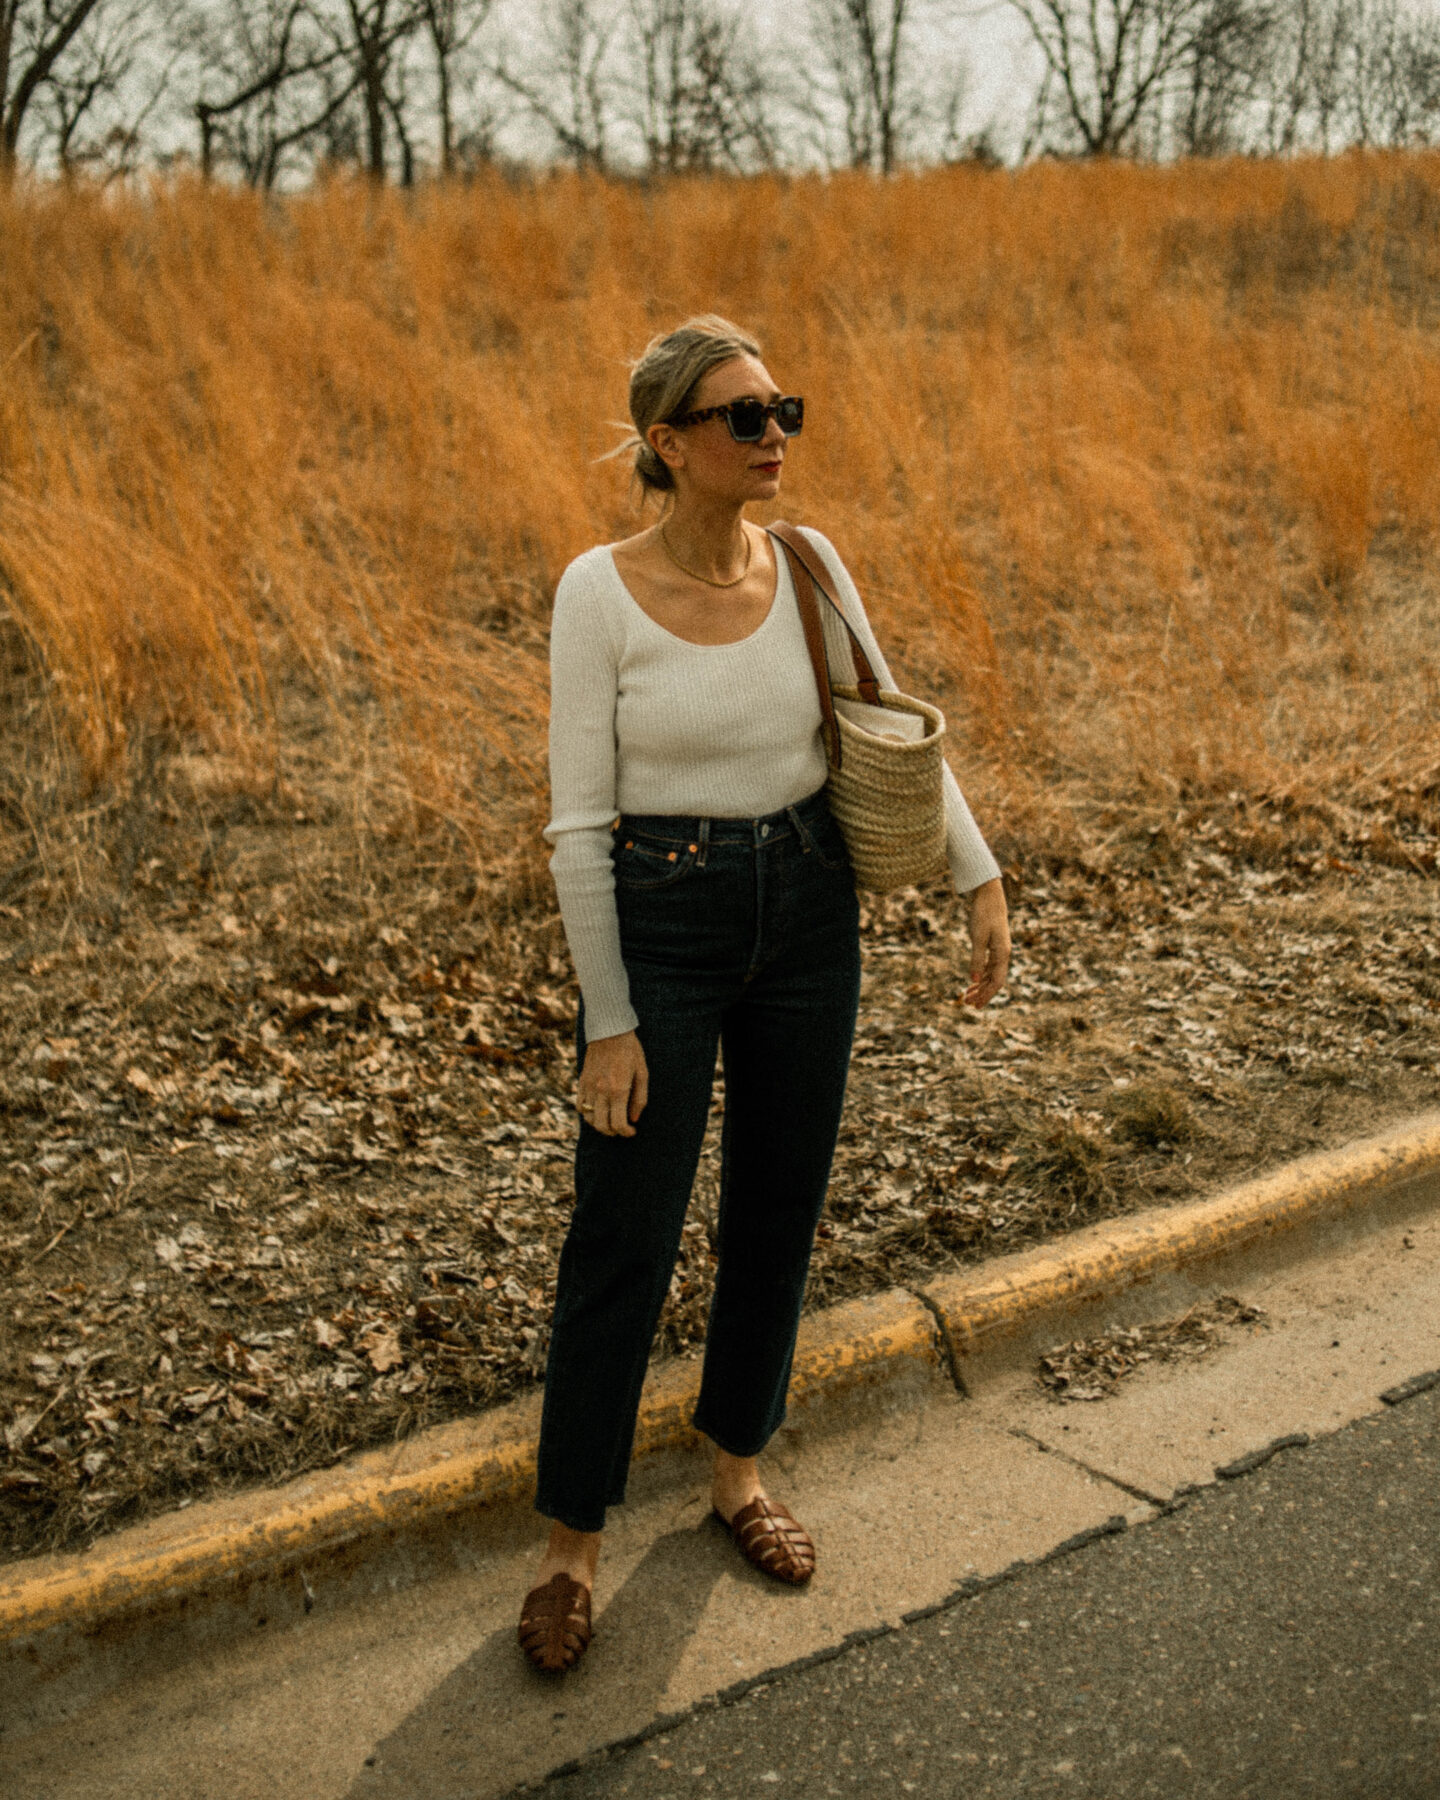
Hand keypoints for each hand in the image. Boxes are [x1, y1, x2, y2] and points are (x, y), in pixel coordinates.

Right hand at [576, 1030, 648, 1136]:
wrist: (609, 1031)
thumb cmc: (630, 1051)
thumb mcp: (643, 1073)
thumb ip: (640, 1098)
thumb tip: (634, 1119)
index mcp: (618, 1090)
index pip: (618, 1123)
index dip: (626, 1132)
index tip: (632, 1131)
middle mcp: (601, 1091)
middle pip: (602, 1125)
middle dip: (613, 1132)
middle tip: (621, 1129)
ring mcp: (589, 1087)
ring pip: (589, 1118)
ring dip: (599, 1125)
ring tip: (609, 1122)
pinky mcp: (582, 1081)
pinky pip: (579, 1105)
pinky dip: (586, 1113)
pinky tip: (596, 1111)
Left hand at [962, 877, 1009, 1007]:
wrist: (989, 897)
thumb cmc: (983, 915)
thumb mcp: (978, 938)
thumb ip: (977, 959)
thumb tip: (974, 980)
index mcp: (1002, 954)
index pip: (997, 982)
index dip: (987, 995)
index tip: (976, 1005)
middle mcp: (1003, 954)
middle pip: (994, 981)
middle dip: (982, 993)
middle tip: (968, 1004)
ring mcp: (999, 950)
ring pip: (991, 974)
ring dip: (980, 986)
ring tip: (967, 995)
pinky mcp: (993, 946)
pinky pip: (989, 966)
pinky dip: (981, 975)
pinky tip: (972, 980)